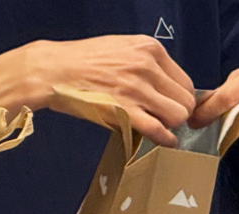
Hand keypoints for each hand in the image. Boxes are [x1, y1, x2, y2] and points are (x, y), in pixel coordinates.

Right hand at [4, 35, 196, 146]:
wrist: (53, 70)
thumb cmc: (84, 61)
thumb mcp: (122, 48)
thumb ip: (148, 63)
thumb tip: (168, 86)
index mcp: (149, 48)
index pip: (185, 81)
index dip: (179, 96)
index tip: (171, 103)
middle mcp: (147, 66)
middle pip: (186, 100)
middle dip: (178, 112)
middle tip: (164, 117)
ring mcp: (136, 88)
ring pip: (178, 115)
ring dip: (170, 124)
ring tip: (157, 124)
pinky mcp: (124, 109)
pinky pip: (158, 130)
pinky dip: (166, 139)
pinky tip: (165, 140)